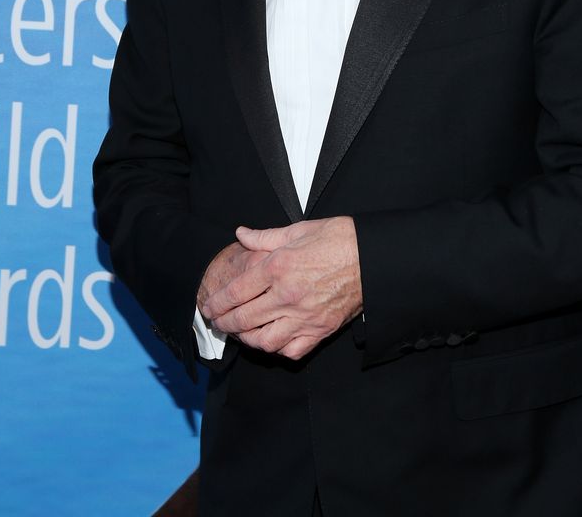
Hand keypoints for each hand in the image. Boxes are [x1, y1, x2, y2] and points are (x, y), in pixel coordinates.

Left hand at [200, 217, 362, 360]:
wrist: (373, 257)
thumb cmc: (339, 239)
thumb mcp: (299, 230)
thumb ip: (266, 237)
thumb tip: (242, 234)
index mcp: (279, 267)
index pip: (236, 291)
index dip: (217, 302)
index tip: (208, 307)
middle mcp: (287, 295)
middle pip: (243, 319)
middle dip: (224, 323)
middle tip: (217, 322)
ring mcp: (304, 316)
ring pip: (263, 341)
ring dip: (246, 339)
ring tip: (241, 332)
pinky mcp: (320, 330)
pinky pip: (291, 351)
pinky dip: (277, 349)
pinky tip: (272, 340)